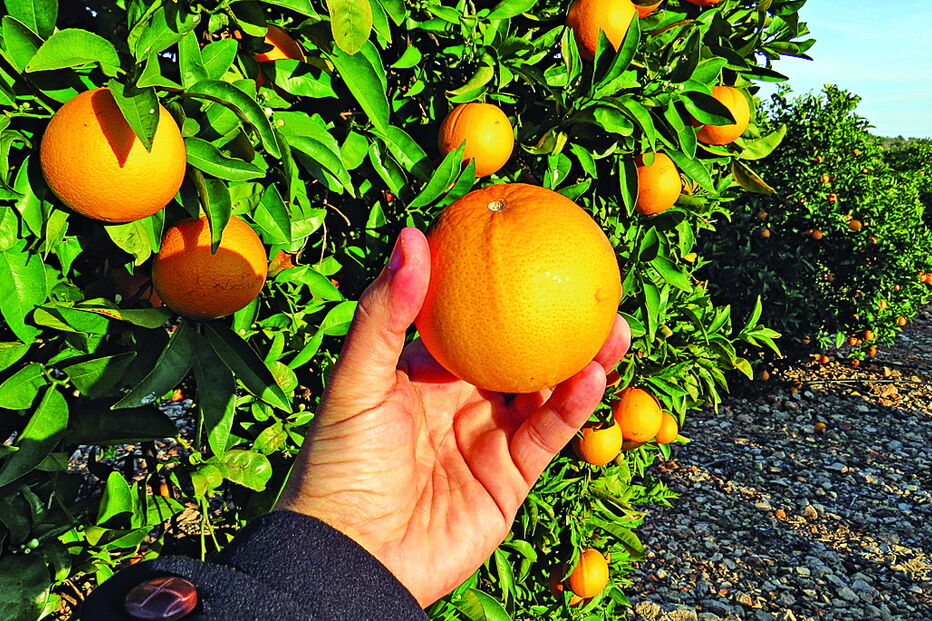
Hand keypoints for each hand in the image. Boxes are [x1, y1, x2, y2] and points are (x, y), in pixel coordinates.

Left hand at [275, 227, 630, 605]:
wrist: (351, 556)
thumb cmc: (340, 464)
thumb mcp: (356, 380)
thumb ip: (384, 312)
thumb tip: (412, 236)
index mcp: (424, 375)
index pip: (468, 323)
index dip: (497, 290)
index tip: (527, 248)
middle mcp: (461, 403)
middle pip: (518, 354)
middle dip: (555, 323)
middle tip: (589, 284)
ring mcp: (488, 440)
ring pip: (545, 392)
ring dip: (581, 360)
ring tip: (614, 326)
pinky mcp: (510, 479)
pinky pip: (548, 435)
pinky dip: (574, 407)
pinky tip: (594, 375)